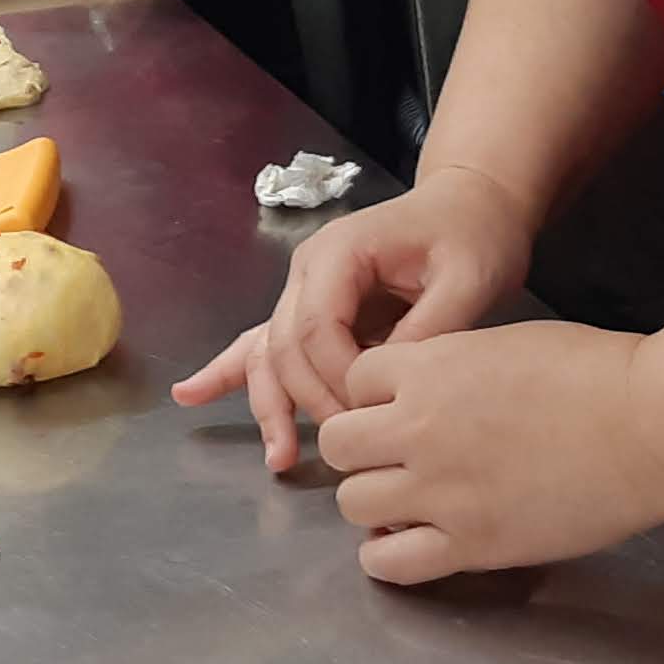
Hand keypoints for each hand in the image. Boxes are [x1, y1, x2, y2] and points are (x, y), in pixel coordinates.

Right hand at [174, 167, 533, 469]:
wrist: (469, 206)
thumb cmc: (472, 235)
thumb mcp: (466, 279)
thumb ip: (427, 331)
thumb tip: (384, 387)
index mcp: (339, 254)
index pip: (315, 328)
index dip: (338, 378)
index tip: (373, 411)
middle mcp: (308, 272)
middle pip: (285, 347)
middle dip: (310, 401)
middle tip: (350, 443)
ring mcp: (304, 291)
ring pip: (269, 354)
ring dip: (267, 405)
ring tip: (278, 457)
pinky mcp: (313, 311)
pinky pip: (266, 345)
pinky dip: (230, 372)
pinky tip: (191, 394)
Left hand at [311, 319, 663, 581]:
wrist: (649, 426)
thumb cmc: (597, 372)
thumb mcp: (505, 342)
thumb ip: (451, 367)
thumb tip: (426, 390)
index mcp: (430, 370)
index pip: (355, 380)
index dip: (374, 395)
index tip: (397, 408)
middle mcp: (420, 429)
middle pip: (338, 445)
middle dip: (360, 450)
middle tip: (393, 458)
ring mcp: (441, 491)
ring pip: (352, 504)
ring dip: (372, 502)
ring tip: (405, 503)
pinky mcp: (471, 544)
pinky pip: (389, 564)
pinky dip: (385, 558)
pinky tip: (406, 545)